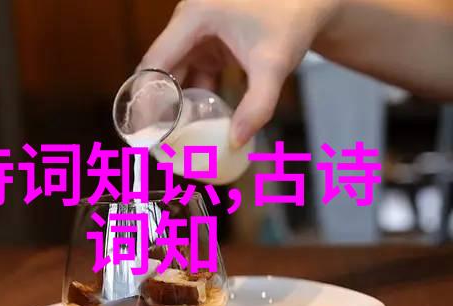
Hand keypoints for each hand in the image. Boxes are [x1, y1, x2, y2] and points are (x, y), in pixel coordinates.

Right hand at [139, 0, 341, 147]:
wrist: (309, 2)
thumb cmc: (291, 21)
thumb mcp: (273, 65)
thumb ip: (257, 106)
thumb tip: (236, 142)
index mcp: (194, 18)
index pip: (156, 62)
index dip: (146, 97)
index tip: (145, 129)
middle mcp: (188, 22)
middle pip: (161, 68)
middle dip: (158, 104)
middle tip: (157, 138)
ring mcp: (197, 31)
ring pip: (175, 72)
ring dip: (176, 102)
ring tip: (174, 135)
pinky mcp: (208, 41)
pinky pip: (192, 71)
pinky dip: (194, 95)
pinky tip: (199, 119)